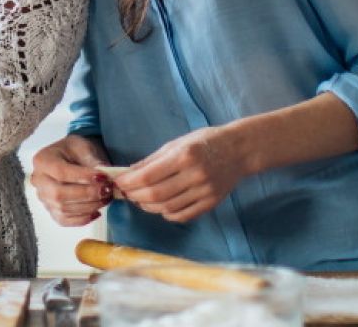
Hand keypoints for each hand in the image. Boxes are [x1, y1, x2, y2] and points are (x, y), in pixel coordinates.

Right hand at [30, 135, 113, 226]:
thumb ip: (93, 161)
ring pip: (63, 209)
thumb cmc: (75, 151)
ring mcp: (43, 198)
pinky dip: (83, 219)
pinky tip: (96, 211)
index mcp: (42, 160)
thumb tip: (106, 174)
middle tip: (107, 189)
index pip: (60, 172)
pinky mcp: (51, 211)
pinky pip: (65, 220)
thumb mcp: (83, 147)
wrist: (71, 158)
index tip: (102, 177)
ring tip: (106, 197)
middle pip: (59, 194)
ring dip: (89, 206)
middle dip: (87, 194)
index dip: (82, 176)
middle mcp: (38, 181)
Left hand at [113, 126, 244, 223]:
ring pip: (167, 208)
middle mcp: (195, 175)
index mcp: (185, 156)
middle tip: (127, 193)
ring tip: (140, 200)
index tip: (118, 183)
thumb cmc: (205, 142)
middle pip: (156, 195)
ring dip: (148, 207)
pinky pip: (183, 215)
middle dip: (135, 196)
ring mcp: (205, 191)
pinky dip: (166, 214)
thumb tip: (128, 173)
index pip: (149, 176)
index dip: (129, 182)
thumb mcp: (177, 143)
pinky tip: (160, 207)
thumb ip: (152, 160)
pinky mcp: (211, 203)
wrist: (238, 150)